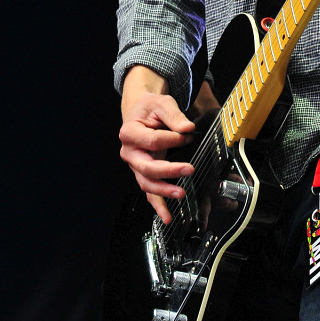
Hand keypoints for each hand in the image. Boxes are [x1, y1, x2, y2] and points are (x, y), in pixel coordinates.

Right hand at [119, 78, 195, 223]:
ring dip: (164, 191)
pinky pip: (149, 192)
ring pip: (147, 184)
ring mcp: (135, 165)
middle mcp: (129, 153)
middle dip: (169, 171)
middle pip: (147, 167)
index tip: (187, 135)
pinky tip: (167, 216)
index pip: (153, 141)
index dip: (172, 139)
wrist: (141, 111)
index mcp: (130, 133)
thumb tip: (187, 128)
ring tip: (182, 194)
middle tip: (189, 169)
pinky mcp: (143, 173)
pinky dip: (158, 205)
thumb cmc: (150, 108)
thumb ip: (174, 115)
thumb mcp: (162, 104)